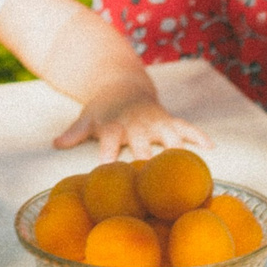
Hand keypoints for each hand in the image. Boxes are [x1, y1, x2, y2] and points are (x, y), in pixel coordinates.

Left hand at [53, 92, 207, 163]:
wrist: (121, 85)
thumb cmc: (102, 111)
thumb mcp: (86, 119)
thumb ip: (73, 133)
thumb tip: (55, 143)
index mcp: (114, 126)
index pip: (111, 142)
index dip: (110, 155)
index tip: (110, 171)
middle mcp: (136, 124)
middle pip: (143, 143)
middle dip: (148, 159)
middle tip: (154, 182)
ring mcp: (155, 122)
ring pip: (169, 136)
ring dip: (177, 151)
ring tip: (188, 169)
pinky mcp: (170, 120)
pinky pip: (187, 127)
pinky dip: (199, 135)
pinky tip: (211, 147)